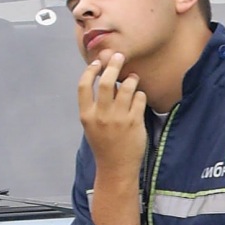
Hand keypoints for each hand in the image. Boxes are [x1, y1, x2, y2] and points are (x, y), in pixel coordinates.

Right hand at [78, 52, 147, 177]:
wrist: (116, 168)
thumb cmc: (104, 144)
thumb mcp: (91, 125)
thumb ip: (95, 104)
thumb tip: (106, 78)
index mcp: (87, 115)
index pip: (84, 85)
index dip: (91, 70)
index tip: (98, 63)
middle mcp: (101, 116)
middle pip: (107, 82)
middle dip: (113, 65)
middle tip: (119, 57)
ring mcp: (119, 119)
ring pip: (127, 87)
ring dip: (131, 79)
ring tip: (133, 78)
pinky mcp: (135, 123)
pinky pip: (139, 98)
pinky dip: (140, 94)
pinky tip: (138, 97)